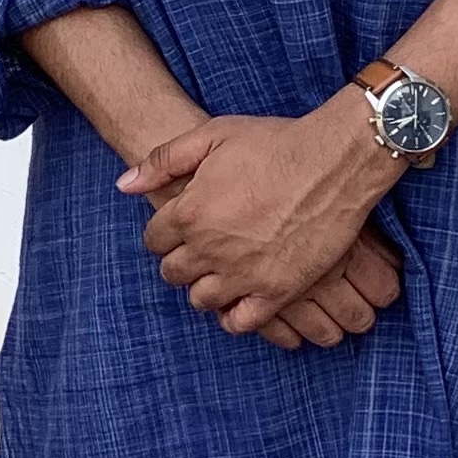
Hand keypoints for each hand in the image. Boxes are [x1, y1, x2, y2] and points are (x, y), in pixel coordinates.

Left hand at [123, 103, 401, 337]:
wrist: (334, 162)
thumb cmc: (273, 143)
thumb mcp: (211, 135)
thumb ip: (162, 161)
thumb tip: (124, 186)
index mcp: (188, 213)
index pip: (154, 239)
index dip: (164, 232)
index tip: (179, 227)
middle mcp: (209, 249)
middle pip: (173, 272)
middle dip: (180, 260)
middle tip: (199, 249)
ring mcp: (243, 275)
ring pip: (201, 299)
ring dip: (204, 287)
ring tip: (219, 272)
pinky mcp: (277, 292)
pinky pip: (241, 322)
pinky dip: (234, 315)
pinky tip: (240, 298)